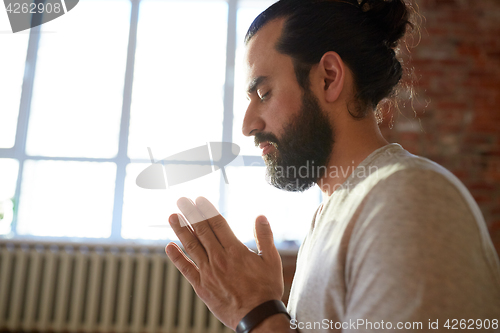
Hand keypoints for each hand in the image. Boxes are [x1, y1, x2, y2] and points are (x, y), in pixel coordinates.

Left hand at [165, 196, 283, 328]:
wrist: (257, 317)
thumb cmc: (266, 289)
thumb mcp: (272, 261)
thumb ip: (265, 237)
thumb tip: (261, 217)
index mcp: (235, 250)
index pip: (217, 224)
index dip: (207, 210)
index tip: (199, 199)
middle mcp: (219, 258)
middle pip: (201, 231)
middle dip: (190, 214)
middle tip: (182, 200)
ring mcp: (208, 272)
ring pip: (191, 246)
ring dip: (180, 230)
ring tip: (172, 216)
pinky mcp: (201, 286)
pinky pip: (186, 269)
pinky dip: (176, 257)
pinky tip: (169, 247)